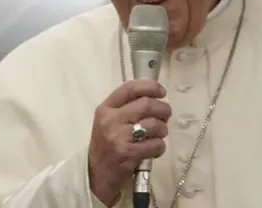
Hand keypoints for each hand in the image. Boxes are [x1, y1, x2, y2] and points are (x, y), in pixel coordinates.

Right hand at [87, 79, 171, 205]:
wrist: (95, 175)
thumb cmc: (107, 146)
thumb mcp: (109, 121)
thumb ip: (127, 107)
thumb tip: (156, 97)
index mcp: (106, 108)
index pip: (130, 88)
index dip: (150, 86)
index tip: (162, 92)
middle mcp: (110, 119)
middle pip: (147, 104)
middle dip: (163, 109)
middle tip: (166, 116)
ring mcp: (118, 136)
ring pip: (154, 124)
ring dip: (163, 130)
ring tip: (159, 135)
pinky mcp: (127, 153)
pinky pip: (155, 144)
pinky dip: (160, 147)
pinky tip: (154, 150)